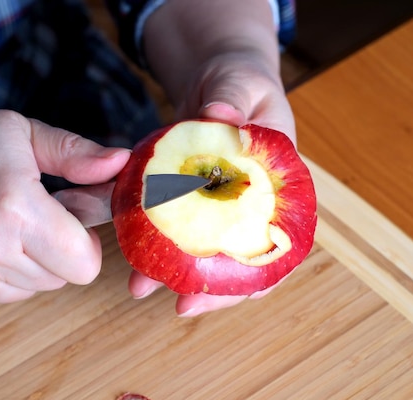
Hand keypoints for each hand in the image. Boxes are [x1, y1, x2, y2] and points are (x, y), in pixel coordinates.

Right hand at [0, 92, 129, 301]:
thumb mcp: (21, 133)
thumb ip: (77, 154)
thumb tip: (121, 164)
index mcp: (16, 207)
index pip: (84, 264)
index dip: (87, 245)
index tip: (73, 222)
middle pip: (61, 280)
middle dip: (62, 252)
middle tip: (40, 218)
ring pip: (32, 290)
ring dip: (32, 263)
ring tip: (8, 225)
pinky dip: (1, 273)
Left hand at [128, 52, 295, 315]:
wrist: (220, 81)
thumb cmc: (244, 82)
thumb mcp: (244, 83)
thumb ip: (234, 98)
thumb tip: (219, 114)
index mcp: (278, 186)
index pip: (279, 242)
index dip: (259, 276)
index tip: (232, 296)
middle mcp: (249, 205)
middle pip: (239, 259)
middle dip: (210, 287)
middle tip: (179, 305)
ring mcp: (218, 206)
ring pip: (202, 249)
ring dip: (174, 271)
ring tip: (141, 286)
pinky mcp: (190, 199)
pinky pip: (175, 226)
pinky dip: (156, 240)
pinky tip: (133, 252)